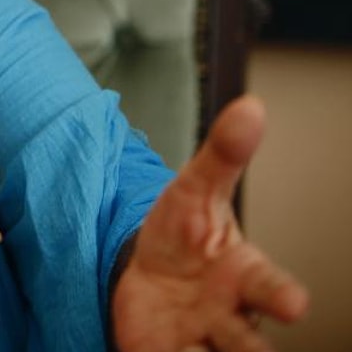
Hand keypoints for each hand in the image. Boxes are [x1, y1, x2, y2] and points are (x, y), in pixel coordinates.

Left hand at [112, 95, 308, 351]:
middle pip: (252, 345)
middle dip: (251, 349)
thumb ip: (222, 156)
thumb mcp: (193, 191)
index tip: (294, 305)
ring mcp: (201, 342)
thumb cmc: (181, 236)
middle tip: (250, 351)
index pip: (272, 288)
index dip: (283, 297)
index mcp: (242, 275)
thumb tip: (251, 108)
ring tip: (196, 350)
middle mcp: (230, 316)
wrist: (142, 272)